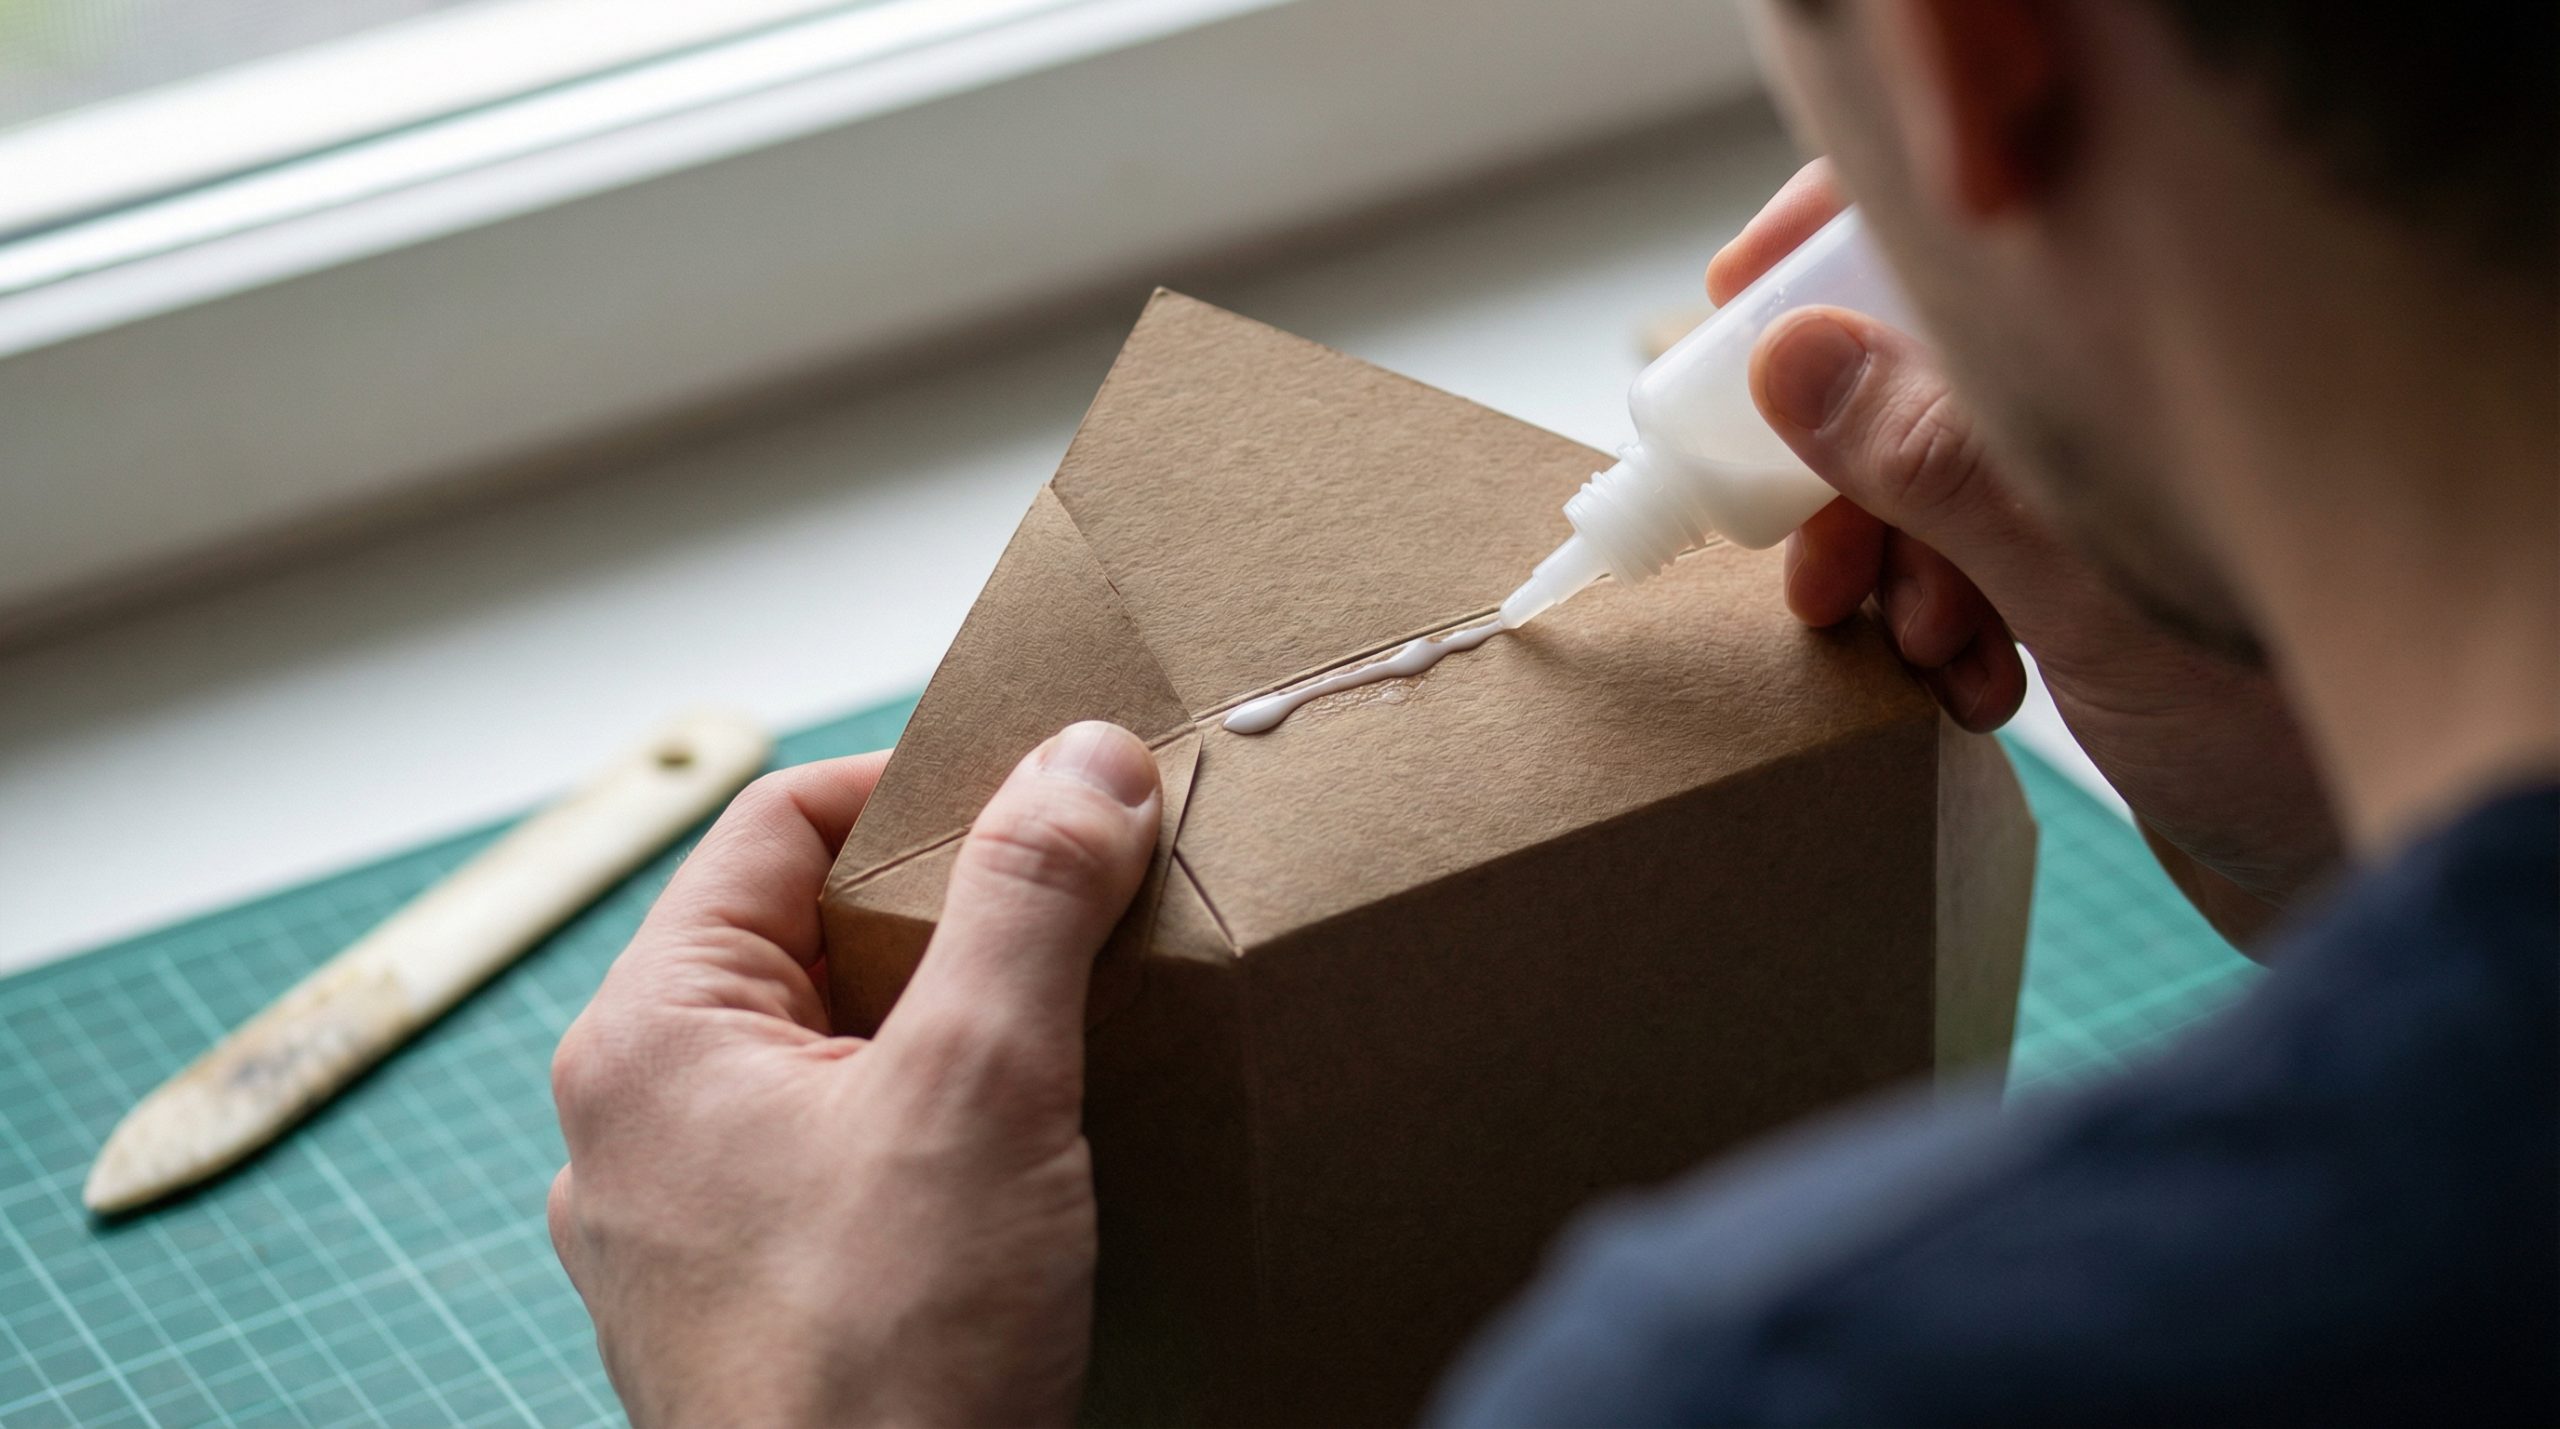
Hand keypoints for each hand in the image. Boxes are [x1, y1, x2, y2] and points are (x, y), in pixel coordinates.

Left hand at [547, 721, 1163, 1427]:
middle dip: (951, 923)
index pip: (777, 828)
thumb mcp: (981, 1087)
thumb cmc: (886, 1362)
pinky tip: (1015, 1179)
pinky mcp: (744, 1305)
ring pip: (827, 1060)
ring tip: (1062, 1053)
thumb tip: (1082, 758)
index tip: (1043, 806)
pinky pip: (834, 1166)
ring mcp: (682, 1226)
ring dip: (947, 1036)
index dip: (916, 791)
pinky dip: (927, 1141)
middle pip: (805, 942)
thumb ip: (1029, 900)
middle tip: (1076, 930)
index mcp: (650, 1039)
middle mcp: (638, 1125)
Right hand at [1716, 160, 2338, 943]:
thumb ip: (1941, 467)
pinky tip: (1973, 691)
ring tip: (1922, 653)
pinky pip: (1966, 563)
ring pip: (1931, 480)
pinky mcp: (2100, 577)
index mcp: (2156, 354)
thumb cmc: (2283, 722)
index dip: (1836, 250)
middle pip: (1923, 369)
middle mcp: (2130, 408)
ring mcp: (2112, 493)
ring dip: (1892, 567)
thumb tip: (1789, 359)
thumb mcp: (2086, 588)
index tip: (1736, 315)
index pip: (1965, 236)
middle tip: (1821, 574)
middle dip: (1850, 473)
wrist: (2368, 866)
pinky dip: (1942, 624)